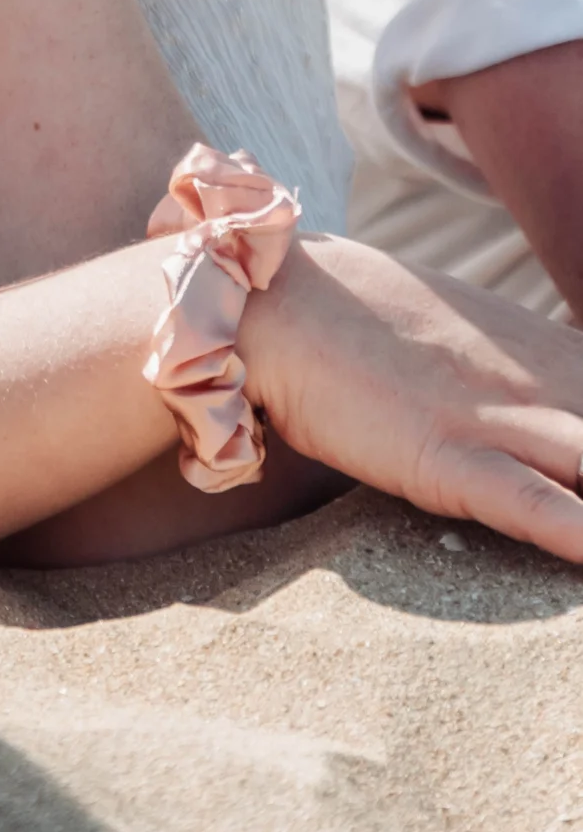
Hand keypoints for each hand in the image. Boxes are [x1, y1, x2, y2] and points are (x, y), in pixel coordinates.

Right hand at [244, 231, 582, 557]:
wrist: (278, 300)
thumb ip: (530, 366)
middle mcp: (544, 382)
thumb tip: (559, 402)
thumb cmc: (365, 321)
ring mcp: (499, 418)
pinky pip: (533, 504)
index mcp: (552, 350)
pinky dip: (577, 531)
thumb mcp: (470, 333)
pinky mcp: (447, 457)